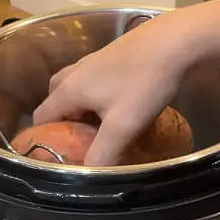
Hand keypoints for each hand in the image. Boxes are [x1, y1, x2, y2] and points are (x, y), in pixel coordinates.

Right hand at [33, 11, 200, 165]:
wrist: (178, 41)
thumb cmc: (145, 82)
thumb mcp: (123, 126)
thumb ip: (102, 154)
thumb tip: (86, 178)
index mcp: (70, 88)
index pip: (41, 117)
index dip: (43, 138)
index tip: (57, 156)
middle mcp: (77, 72)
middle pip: (56, 99)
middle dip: (62, 122)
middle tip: (79, 142)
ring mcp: (96, 60)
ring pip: (77, 88)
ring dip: (81, 108)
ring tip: (100, 127)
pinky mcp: (115, 56)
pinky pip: (96, 80)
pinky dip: (99, 96)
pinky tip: (121, 106)